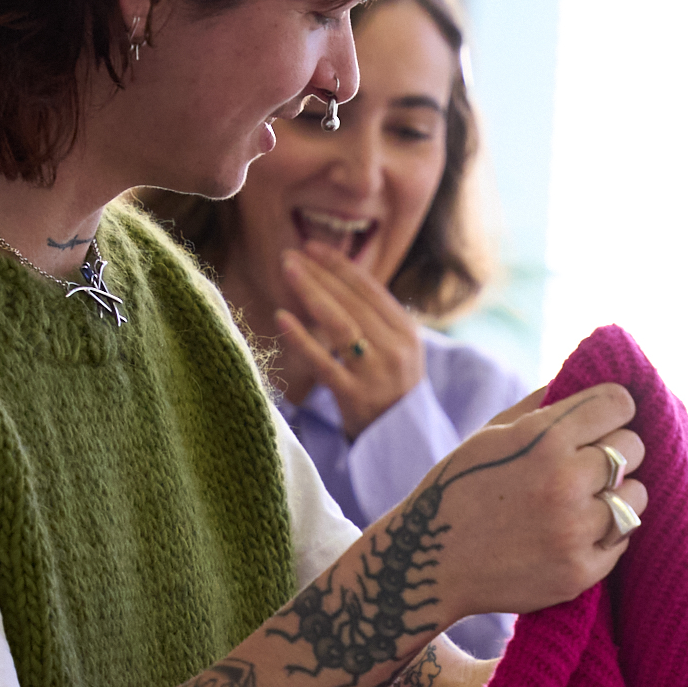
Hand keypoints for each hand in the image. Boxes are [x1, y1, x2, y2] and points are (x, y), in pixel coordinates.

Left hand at [274, 244, 426, 439]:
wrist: (401, 439)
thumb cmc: (391, 388)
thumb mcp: (396, 349)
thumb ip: (374, 318)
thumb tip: (336, 277)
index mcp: (406, 331)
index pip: (369, 289)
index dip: (339, 265)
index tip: (312, 247)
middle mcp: (395, 348)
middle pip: (352, 302)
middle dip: (320, 274)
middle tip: (290, 255)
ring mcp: (375, 373)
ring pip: (340, 325)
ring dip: (312, 293)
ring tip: (288, 271)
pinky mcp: (355, 397)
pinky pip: (323, 362)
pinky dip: (301, 338)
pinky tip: (281, 318)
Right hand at [411, 382, 646, 624]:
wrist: (428, 565)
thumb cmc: (459, 489)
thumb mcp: (490, 433)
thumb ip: (542, 404)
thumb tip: (586, 378)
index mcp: (544, 437)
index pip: (620, 403)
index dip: (613, 410)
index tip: (603, 422)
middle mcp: (565, 480)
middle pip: (633, 447)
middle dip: (616, 451)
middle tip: (589, 466)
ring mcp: (574, 530)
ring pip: (636, 496)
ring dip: (617, 496)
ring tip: (585, 502)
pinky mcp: (580, 571)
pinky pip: (623, 539)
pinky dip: (606, 535)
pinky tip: (574, 533)